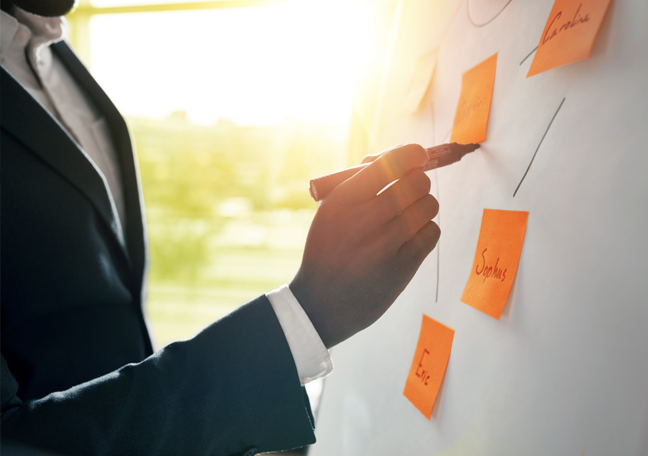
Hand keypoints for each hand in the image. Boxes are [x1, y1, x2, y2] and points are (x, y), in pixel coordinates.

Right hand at [290, 144, 439, 347]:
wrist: (322, 302)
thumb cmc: (329, 249)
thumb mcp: (330, 210)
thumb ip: (361, 182)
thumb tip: (402, 157)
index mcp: (343, 199)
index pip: (391, 162)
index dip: (412, 154)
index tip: (418, 156)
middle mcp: (365, 218)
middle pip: (417, 181)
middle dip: (418, 182)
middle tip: (411, 191)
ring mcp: (386, 243)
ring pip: (429, 205)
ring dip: (424, 206)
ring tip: (408, 217)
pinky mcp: (403, 266)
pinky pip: (432, 232)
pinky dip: (426, 230)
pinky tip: (410, 237)